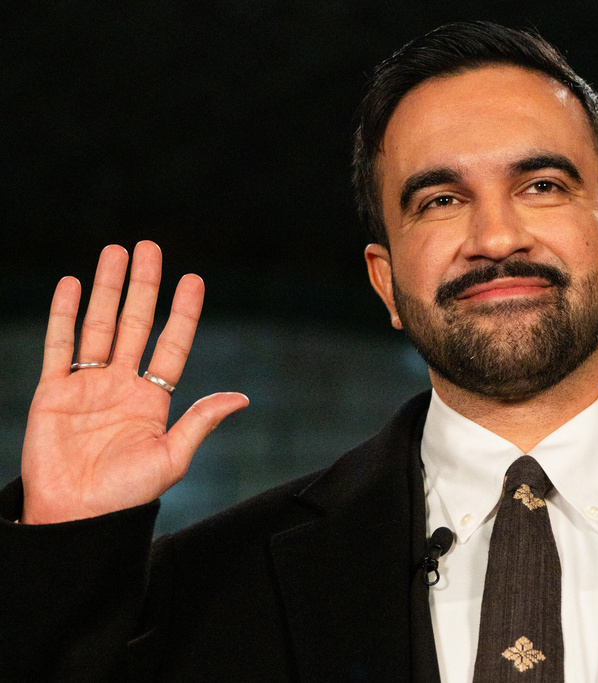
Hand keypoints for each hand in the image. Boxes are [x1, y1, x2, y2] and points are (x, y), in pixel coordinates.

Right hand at [20, 241, 248, 523]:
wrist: (74, 518)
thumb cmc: (125, 497)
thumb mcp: (172, 458)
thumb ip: (200, 422)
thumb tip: (242, 397)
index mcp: (153, 400)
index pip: (172, 345)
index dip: (183, 313)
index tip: (194, 280)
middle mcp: (122, 386)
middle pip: (135, 324)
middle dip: (143, 285)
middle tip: (150, 247)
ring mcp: (87, 386)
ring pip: (99, 325)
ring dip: (108, 288)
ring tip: (116, 251)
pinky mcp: (52, 392)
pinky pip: (59, 345)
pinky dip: (65, 314)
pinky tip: (72, 283)